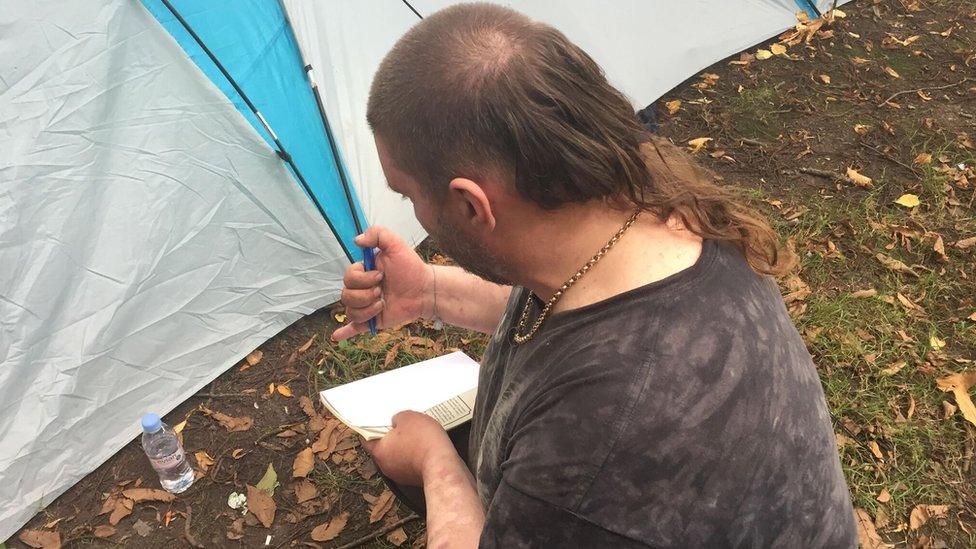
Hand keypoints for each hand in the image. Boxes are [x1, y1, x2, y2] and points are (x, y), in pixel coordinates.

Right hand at [332, 226, 433, 340]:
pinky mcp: (373, 320)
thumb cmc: (411, 267)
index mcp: (364, 273)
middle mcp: (362, 290)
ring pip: (350, 312)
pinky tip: (337, 337)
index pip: (348, 278)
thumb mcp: (396, 244)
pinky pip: (354, 327)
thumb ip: (377, 234)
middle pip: (345, 296)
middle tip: (382, 290)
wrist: (426, 290)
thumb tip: (357, 240)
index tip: (381, 275)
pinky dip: (344, 332)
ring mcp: (366, 306)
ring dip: (367, 309)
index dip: (362, 279)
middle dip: (365, 294)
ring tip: (383, 304)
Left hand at [362, 411, 455, 486]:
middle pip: (384, 448)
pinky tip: (425, 446)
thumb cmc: (424, 443)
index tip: (374, 423)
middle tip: (401, 425)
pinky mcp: (414, 478)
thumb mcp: (409, 417)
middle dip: (392, 437)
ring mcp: (401, 474)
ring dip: (405, 447)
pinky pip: (411, 464)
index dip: (370, 429)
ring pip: (398, 457)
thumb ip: (398, 418)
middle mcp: (387, 466)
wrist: (442, 465)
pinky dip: (416, 456)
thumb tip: (398, 421)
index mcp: (379, 451)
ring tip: (417, 435)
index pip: (366, 440)